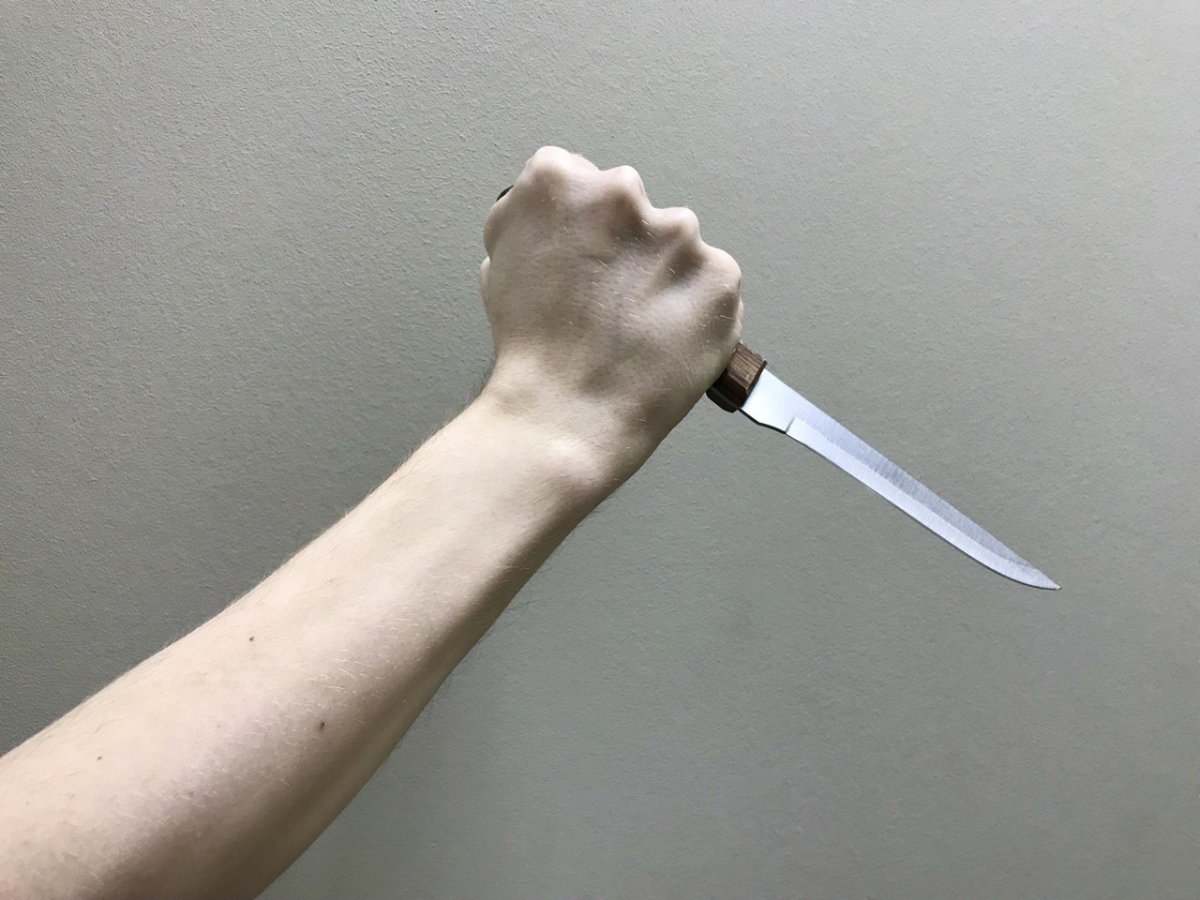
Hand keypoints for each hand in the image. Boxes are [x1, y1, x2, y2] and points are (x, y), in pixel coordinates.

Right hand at [479, 146, 742, 480]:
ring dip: (664, 275)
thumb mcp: (498, 264)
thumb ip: (530, 222)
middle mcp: (621, 193)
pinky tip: (667, 337)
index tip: (581, 259)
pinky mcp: (719, 275)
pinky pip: (713, 284)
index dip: (580, 226)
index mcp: (559, 181)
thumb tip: (555, 217)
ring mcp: (678, 233)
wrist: (565, 416)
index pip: (579, 178)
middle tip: (608, 299)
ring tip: (637, 326)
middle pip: (632, 208)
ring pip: (676, 246)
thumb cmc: (530, 352)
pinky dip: (698, 308)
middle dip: (626, 245)